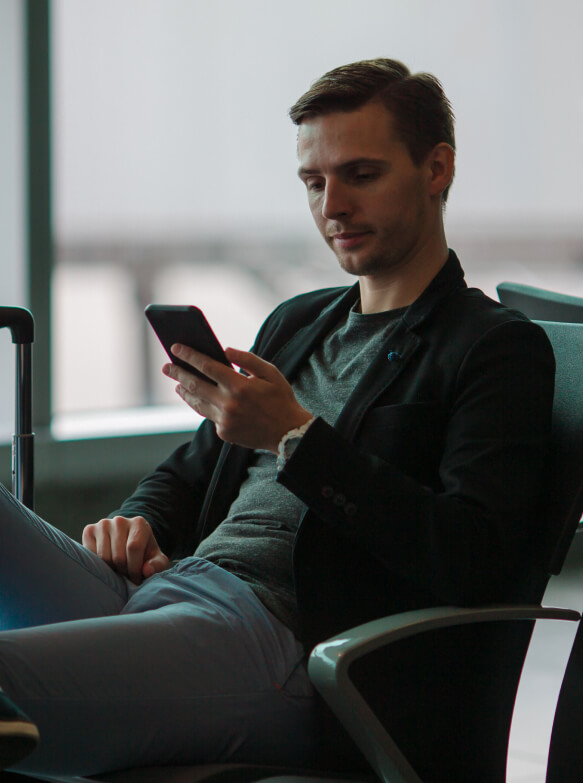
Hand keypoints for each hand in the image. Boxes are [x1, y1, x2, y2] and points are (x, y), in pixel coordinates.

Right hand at [82, 515, 169, 584]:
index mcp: (139, 523)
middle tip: (126, 576)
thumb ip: (157, 565)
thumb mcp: (156, 560)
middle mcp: (120, 520)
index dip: (134, 568)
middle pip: (118, 555)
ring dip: (111, 570)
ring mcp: (103, 524)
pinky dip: (97, 564)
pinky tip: (106, 563)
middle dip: (123, 572)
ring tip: (118, 570)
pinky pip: (90, 554)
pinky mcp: (89, 530)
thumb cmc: (143, 554)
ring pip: (104, 557)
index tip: (136, 579)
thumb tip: (146, 571)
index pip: (134, 548)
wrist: (126, 544)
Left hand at [162, 345, 312, 451]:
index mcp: (239, 386)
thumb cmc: (280, 399)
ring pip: (196, 403)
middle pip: (194, 384)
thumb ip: (247, 359)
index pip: (206, 366)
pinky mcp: (224, 432)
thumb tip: (224, 350)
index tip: (176, 348)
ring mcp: (224, 420)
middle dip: (178, 373)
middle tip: (167, 366)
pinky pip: (209, 415)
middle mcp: (228, 404)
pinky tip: (199, 399)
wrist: (288, 433)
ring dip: (184, 391)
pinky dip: (203, 405)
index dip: (189, 356)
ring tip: (177, 384)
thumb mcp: (271, 373)